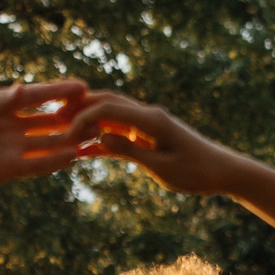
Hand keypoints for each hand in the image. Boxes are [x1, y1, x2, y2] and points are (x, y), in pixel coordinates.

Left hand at [0, 80, 88, 204]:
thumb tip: (22, 90)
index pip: (34, 96)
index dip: (57, 91)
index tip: (82, 86)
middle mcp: (6, 125)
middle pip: (46, 118)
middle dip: (70, 114)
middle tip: (97, 110)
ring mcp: (8, 148)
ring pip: (46, 142)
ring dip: (68, 139)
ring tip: (94, 135)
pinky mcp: (6, 171)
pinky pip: (36, 165)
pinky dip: (54, 161)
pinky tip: (74, 157)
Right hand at [61, 93, 227, 194]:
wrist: (221, 171)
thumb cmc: (196, 172)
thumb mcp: (161, 167)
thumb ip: (130, 151)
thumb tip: (98, 138)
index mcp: (151, 120)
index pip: (109, 109)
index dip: (83, 118)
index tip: (65, 134)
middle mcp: (147, 116)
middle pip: (107, 102)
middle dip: (79, 108)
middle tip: (52, 119)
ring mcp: (147, 124)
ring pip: (110, 115)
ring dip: (87, 120)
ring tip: (61, 130)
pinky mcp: (148, 135)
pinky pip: (119, 132)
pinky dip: (101, 137)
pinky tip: (83, 149)